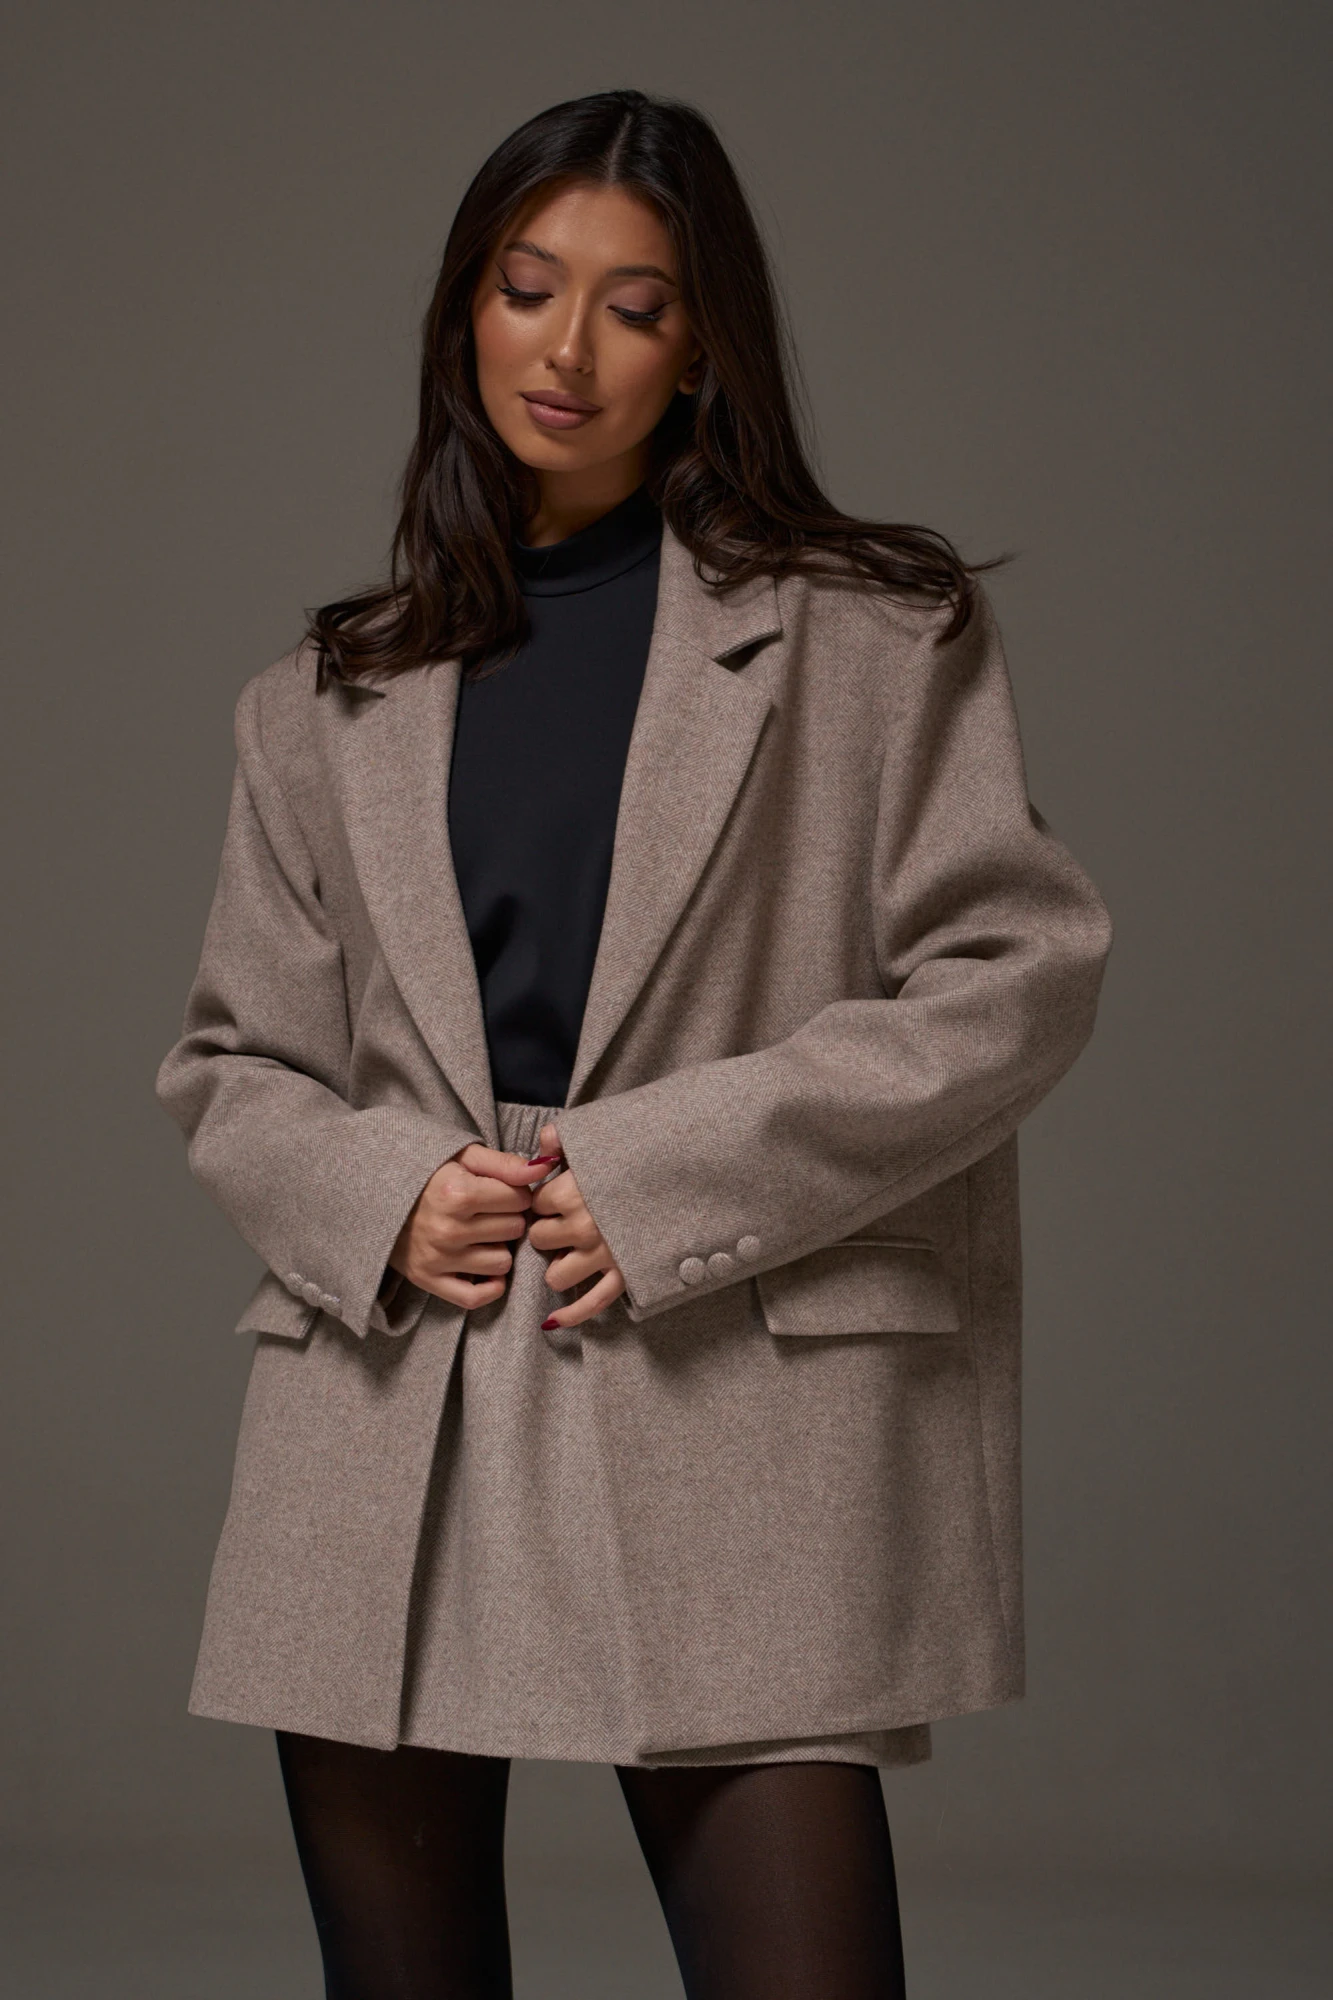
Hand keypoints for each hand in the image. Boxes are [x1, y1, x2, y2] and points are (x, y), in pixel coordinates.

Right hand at [387, 1143, 549, 1309]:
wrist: (377, 1199)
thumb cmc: (429, 1175)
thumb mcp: (465, 1158)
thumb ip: (507, 1164)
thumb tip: (544, 1168)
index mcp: (457, 1194)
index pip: (520, 1199)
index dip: (516, 1193)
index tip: (501, 1192)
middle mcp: (448, 1229)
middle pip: (514, 1229)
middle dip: (509, 1219)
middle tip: (490, 1212)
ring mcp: (438, 1259)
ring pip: (502, 1262)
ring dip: (499, 1249)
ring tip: (482, 1235)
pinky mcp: (429, 1281)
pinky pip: (475, 1297)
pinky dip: (488, 1285)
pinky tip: (484, 1268)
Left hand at [527, 1120, 626, 1330]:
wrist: (691, 1176)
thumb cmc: (641, 1157)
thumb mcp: (601, 1139)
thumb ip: (562, 1139)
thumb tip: (540, 1150)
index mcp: (572, 1193)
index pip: (536, 1204)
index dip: (545, 1199)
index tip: (561, 1193)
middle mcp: (583, 1227)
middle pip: (539, 1239)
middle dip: (549, 1230)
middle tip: (567, 1220)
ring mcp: (602, 1256)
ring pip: (555, 1275)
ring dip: (561, 1264)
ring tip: (573, 1251)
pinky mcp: (623, 1277)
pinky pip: (590, 1304)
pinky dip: (570, 1315)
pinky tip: (554, 1320)